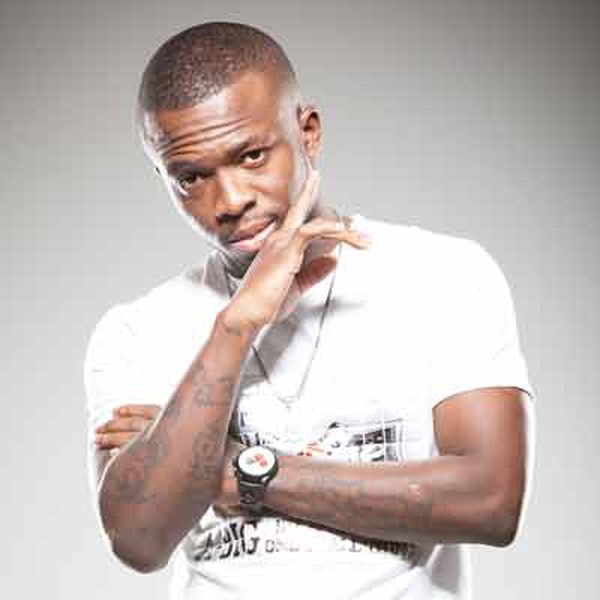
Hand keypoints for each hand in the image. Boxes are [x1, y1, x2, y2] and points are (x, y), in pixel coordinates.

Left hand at [95, 404, 244, 514]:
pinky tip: (109, 456)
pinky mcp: (165, 463)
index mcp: (182, 420)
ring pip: (132, 438)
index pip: (152, 410)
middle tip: (100, 427)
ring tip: (98, 439)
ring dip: (113, 437)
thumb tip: (185, 437)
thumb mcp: (211, 438)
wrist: (236, 471)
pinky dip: (121, 454)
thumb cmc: (227, 457)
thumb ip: (194, 435)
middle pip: (137, 423)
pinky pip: (137, 456)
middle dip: (116, 425)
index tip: (117, 409)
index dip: (133, 409)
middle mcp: (173, 430)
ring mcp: (168, 446)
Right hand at [224, 169, 370, 328]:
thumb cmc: (265, 302)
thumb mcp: (297, 285)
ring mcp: (281, 243)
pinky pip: (312, 232)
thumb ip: (315, 271)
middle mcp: (278, 239)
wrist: (247, 313)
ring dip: (345, 231)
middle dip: (310, 191)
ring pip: (317, 225)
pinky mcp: (286, 250)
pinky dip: (330, 230)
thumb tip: (332, 260)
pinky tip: (343, 233)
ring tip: (363, 241)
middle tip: (320, 178)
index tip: (322, 197)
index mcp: (278, 245)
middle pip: (299, 208)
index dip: (309, 206)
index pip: (295, 220)